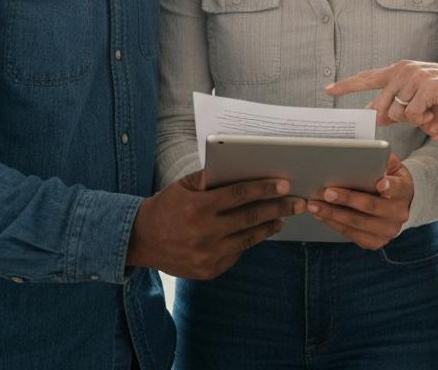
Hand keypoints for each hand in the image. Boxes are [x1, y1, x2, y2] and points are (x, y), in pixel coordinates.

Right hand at [126, 172, 304, 279]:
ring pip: (247, 239)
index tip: (284, 185)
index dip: (264, 189)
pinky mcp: (208, 270)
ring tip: (283, 218)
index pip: (239, 195)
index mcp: (200, 208)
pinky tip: (259, 232)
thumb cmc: (166, 206)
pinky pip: (236, 254)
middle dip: (277, 209)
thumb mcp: (184, 186)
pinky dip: (249, 242)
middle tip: (297, 203)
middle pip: (250, 218)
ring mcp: (207, 255)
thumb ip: (210, 177)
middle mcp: (205, 233)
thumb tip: (239, 167)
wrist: (140, 240)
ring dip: (268, 227)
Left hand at [305, 154, 412, 249]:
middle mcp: (398, 214)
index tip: (380, 183)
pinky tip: (321, 214)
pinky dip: (334, 224)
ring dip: (332, 214)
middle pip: (370, 207)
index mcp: (404, 191)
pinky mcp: (375, 242)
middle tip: (327, 192)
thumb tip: (366, 154)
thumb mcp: (392, 166)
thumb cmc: (391, 180)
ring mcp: (387, 231)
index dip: (389, 187)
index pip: (397, 188)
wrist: (400, 204)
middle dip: (347, 199)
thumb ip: (382, 160)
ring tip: (314, 205)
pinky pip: (351, 234)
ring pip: (357, 224)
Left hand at [326, 61, 437, 138]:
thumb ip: (400, 110)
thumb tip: (379, 119)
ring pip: (397, 114)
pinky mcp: (425, 86)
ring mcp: (413, 77)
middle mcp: (402, 70)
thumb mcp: (423, 103)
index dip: (347, 85)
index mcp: (400, 71)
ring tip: (432, 110)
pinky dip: (425, 120)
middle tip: (423, 114)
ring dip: (415, 119)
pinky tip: (436, 111)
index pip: (368, 78)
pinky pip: (413, 115)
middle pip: (382, 107)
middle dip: (398, 118)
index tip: (328, 89)